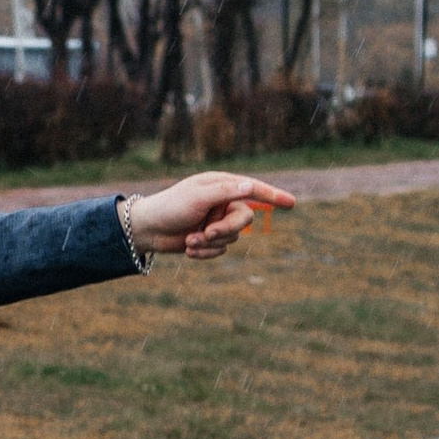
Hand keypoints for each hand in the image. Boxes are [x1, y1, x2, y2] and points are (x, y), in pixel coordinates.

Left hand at [124, 173, 296, 259]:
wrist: (147, 229)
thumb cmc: (170, 207)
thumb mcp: (198, 197)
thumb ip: (225, 192)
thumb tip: (251, 186)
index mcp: (221, 185)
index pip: (253, 190)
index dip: (273, 196)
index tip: (291, 203)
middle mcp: (222, 202)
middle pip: (244, 220)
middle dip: (226, 230)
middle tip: (206, 233)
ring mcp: (217, 221)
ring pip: (232, 237)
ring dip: (210, 243)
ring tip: (189, 240)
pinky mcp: (210, 238)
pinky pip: (221, 250)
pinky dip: (205, 252)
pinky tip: (188, 248)